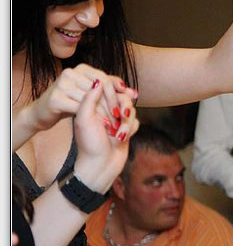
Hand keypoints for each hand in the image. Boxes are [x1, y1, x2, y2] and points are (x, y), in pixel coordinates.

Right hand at [27, 63, 136, 134]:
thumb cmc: (72, 102)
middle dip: (113, 103)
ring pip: (92, 99)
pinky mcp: (55, 98)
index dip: (118, 92)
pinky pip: (79, 108)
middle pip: (100, 88)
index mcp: (81, 68)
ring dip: (105, 112)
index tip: (129, 104)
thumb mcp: (92, 93)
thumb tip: (134, 92)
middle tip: (122, 117)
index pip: (106, 78)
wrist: (44, 112)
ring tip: (114, 123)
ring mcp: (61, 84)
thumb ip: (112, 90)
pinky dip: (92, 117)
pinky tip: (101, 125)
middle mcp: (70, 73)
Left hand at [72, 78, 139, 192]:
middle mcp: (104, 110)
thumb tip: (99, 80)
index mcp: (91, 105)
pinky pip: (136, 122)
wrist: (100, 166)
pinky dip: (130, 130)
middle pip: (123, 96)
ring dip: (127, 122)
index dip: (113, 92)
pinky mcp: (125, 128)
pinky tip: (122, 139)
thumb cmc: (89, 144)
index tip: (113, 102)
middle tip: (117, 117)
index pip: (107, 87)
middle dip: (122, 108)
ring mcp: (115, 119)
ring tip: (119, 134)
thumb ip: (89, 99)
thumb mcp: (84, 119)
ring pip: (131, 109)